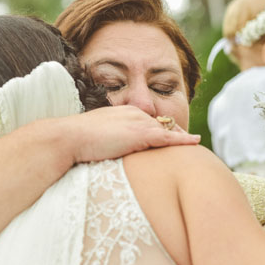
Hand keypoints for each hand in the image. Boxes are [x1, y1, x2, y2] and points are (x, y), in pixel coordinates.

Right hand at [64, 105, 200, 163]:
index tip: (171, 138)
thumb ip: (108, 140)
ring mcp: (138, 123)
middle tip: (190, 142)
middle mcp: (135, 114)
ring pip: (168, 130)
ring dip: (182, 138)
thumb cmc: (76, 140)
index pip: (150, 121)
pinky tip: (195, 142)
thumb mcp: (96, 136)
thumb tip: (107, 151)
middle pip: (163, 124)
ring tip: (196, 145)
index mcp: (125, 113)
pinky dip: (183, 140)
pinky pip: (168, 138)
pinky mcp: (140, 134)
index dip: (163, 130)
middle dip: (176, 132)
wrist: (69, 137)